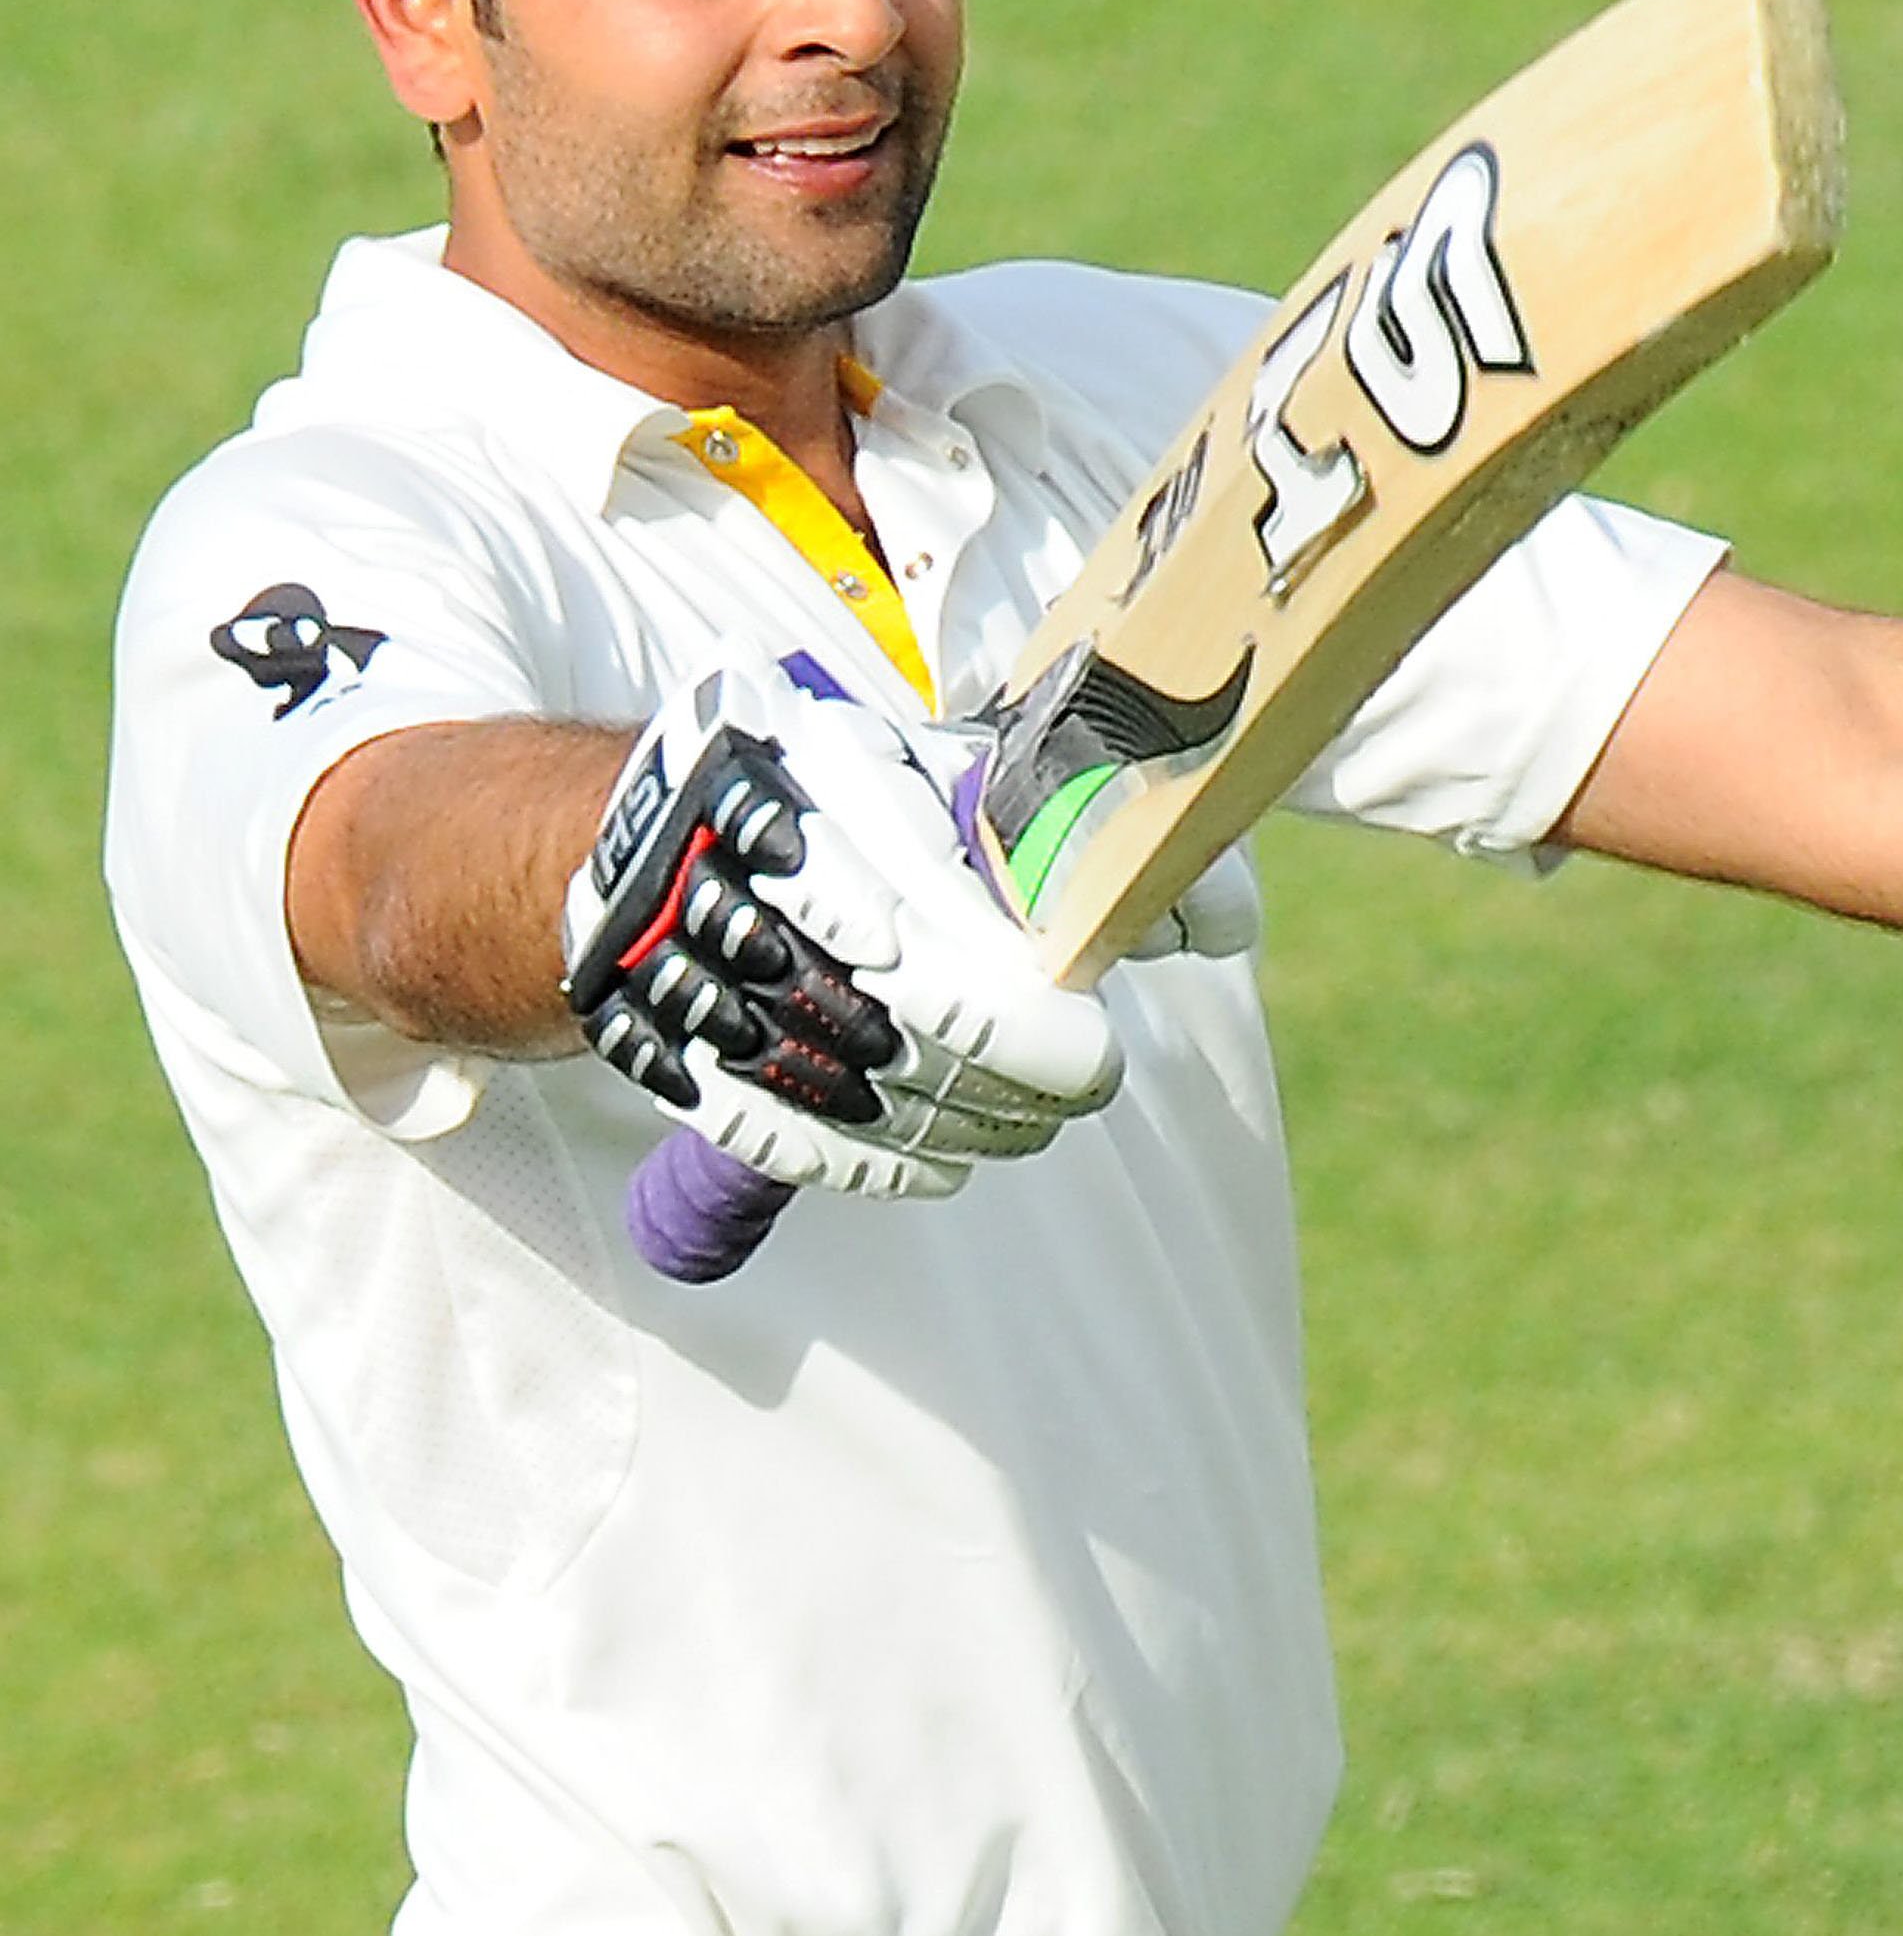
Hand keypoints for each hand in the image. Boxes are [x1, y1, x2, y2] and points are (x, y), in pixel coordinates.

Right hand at [561, 661, 1123, 1197]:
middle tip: (1084, 1086)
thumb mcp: (945, 769)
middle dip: (1012, 1073)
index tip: (1096, 1046)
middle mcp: (748, 872)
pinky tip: (939, 1166)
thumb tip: (1215, 924)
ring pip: (848, 1081)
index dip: (1022, 1015)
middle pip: (902, 1013)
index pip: (940, 928)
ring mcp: (690, 963)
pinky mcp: (658, 1038)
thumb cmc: (842, 786)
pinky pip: (769, 1126)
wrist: (653, 811)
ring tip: (1029, 1126)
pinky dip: (866, 1162)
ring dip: (956, 1125)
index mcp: (825, 783)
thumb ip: (1074, 834)